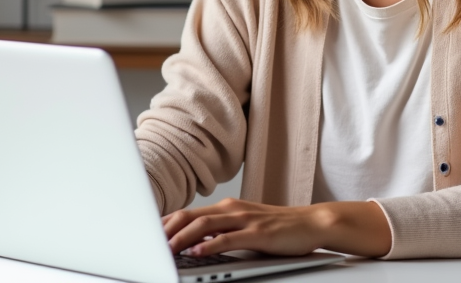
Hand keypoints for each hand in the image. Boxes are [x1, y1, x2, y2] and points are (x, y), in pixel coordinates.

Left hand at [162, 198, 391, 257]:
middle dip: (167, 228)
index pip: (189, 212)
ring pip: (204, 225)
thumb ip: (222, 231)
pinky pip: (228, 239)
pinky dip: (209, 246)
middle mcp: (233, 210)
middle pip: (191, 215)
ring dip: (182, 237)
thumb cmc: (278, 227)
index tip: (148, 233)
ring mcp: (245, 220)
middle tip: (148, 241)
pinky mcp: (257, 233)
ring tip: (166, 248)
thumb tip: (194, 242)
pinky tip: (197, 253)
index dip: (167, 222)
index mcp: (228, 208)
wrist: (311, 223)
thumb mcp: (246, 226)